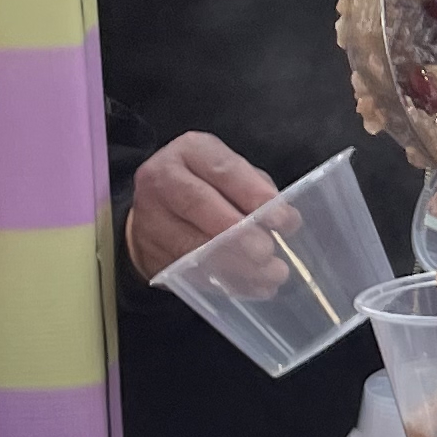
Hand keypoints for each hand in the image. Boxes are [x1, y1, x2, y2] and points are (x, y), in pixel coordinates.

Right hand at [126, 130, 276, 281]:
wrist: (155, 213)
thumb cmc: (206, 187)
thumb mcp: (229, 174)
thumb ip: (257, 190)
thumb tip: (285, 220)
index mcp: (190, 151)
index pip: (223, 170)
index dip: (254, 194)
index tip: (282, 219)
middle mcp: (162, 179)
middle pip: (199, 204)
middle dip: (238, 231)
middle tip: (268, 250)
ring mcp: (151, 219)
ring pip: (192, 244)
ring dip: (235, 263)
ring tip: (269, 274)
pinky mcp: (151, 253)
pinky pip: (190, 271)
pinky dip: (224, 281)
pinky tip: (252, 286)